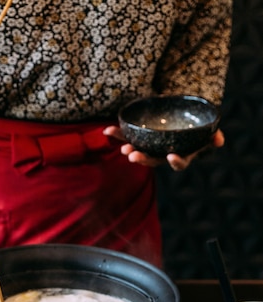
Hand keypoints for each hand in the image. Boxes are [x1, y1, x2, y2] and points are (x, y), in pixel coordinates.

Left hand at [104, 126, 224, 170]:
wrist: (179, 113)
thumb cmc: (194, 123)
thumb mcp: (205, 128)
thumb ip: (212, 135)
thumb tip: (219, 140)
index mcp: (179, 154)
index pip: (178, 163)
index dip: (176, 162)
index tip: (172, 156)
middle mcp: (162, 154)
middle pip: (153, 160)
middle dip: (143, 159)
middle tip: (133, 155)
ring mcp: (149, 147)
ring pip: (138, 152)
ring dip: (129, 150)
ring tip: (124, 148)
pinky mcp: (138, 138)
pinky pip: (127, 137)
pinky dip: (117, 135)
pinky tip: (106, 131)